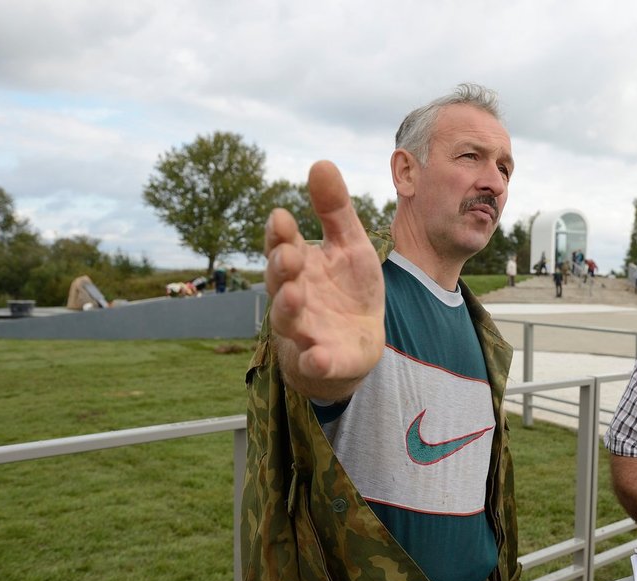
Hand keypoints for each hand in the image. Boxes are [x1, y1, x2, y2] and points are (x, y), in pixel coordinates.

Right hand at [265, 160, 384, 400]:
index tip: (282, 217)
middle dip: (282, 267)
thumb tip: (320, 162)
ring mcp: (304, 330)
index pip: (282, 245)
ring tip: (293, 296)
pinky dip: (313, 360)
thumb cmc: (348, 289)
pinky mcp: (322, 360)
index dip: (280, 234)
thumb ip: (335, 210)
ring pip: (288, 320)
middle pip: (278, 281)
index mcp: (299, 265)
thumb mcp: (350, 245)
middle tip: (289, 254)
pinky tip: (316, 357)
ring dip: (287, 309)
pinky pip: (313, 362)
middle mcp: (294, 296)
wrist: (358, 342)